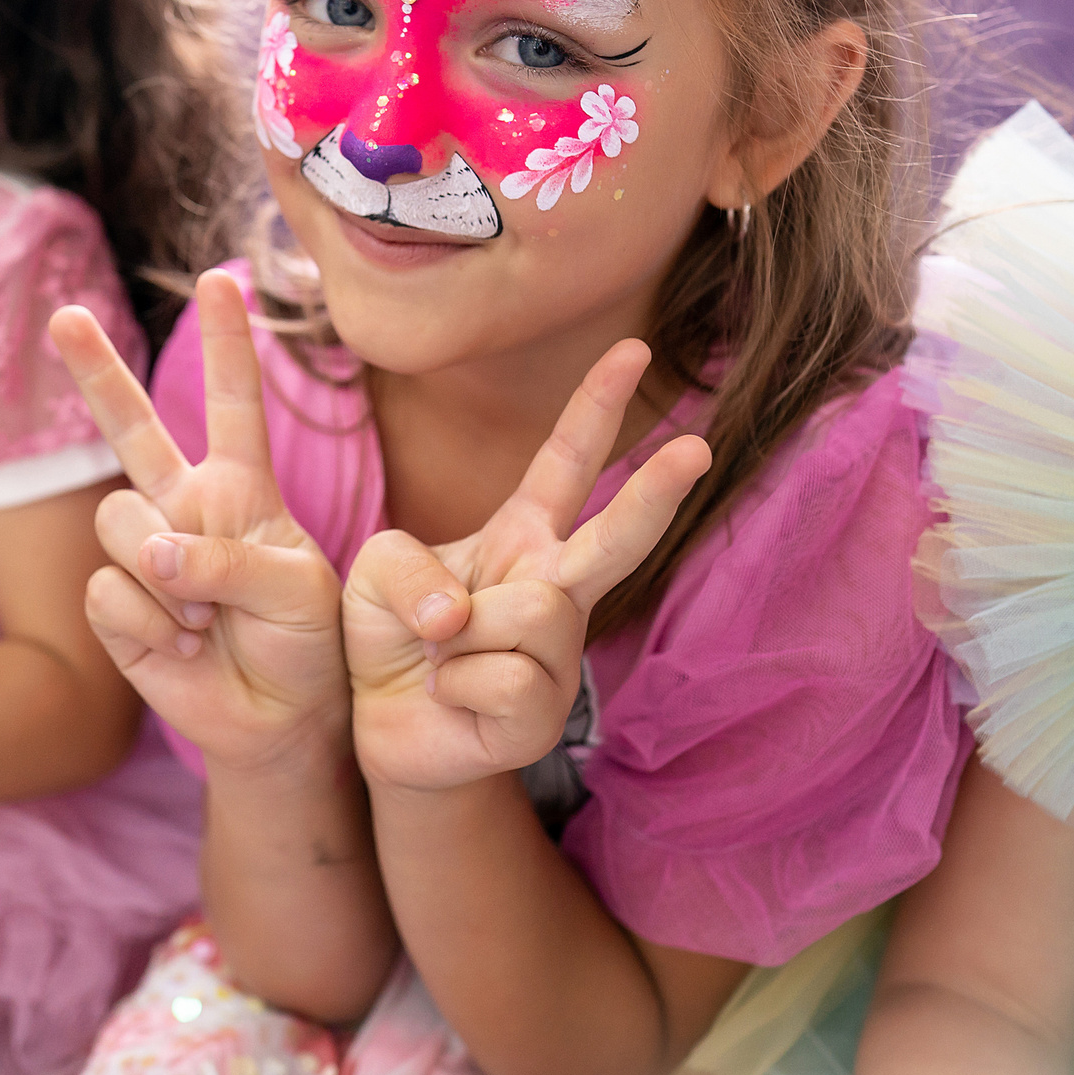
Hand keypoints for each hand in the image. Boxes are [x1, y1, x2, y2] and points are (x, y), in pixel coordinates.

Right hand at [49, 269, 347, 773]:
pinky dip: (154, 623)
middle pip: (130, 428)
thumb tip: (152, 552)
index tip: (220, 279)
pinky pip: (112, 590)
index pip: (234, 403)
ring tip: (209, 615)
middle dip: (96, 372)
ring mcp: (144, 554)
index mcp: (242, 487)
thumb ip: (227, 556)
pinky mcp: (115, 605)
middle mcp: (184, 507)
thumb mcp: (296, 587)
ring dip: (167, 572)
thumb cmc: (305, 643)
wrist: (280, 721)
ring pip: (118, 521)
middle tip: (65, 316)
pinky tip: (186, 645)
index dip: (228, 343)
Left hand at [343, 340, 709, 793]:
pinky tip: (454, 698)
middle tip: (699, 449)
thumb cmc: (388, 633)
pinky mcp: (545, 716)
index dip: (598, 405)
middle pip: (618, 536)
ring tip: (444, 658)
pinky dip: (458, 686)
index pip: (568, 461)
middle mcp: (555, 588)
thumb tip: (463, 618)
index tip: (635, 348)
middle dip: (655, 491)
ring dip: (464, 634)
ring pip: (532, 611)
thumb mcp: (374, 572)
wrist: (377, 726)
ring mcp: (560, 656)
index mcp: (521, 535)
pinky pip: (506, 678)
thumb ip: (409, 568)